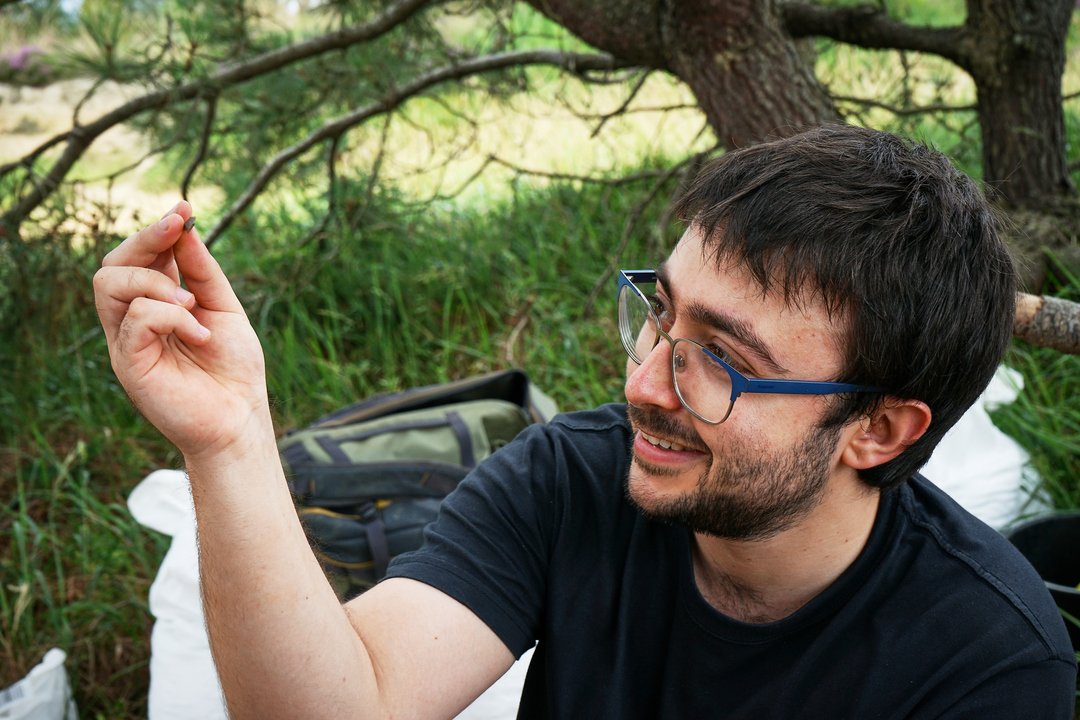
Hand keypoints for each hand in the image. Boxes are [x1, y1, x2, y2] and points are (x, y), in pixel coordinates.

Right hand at [94, 201, 270, 460]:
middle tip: (177, 226)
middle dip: (146, 238)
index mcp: (158, 303)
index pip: (141, 256)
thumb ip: (204, 272)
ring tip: (193, 305)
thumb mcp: (225, 309)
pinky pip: (135, 318)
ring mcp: (127, 340)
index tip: (184, 209)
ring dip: (156, 282)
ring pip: (110, 282)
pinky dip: (170, 316)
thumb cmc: (234, 369)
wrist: (239, 417)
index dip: (158, 230)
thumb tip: (187, 228)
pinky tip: (199, 333)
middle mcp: (135, 319)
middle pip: (114, 262)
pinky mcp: (128, 362)